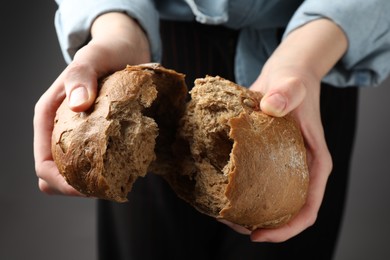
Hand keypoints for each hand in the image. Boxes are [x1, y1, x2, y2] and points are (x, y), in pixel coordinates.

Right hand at [33, 12, 149, 195]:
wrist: (125, 50)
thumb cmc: (106, 52)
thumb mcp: (92, 58)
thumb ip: (81, 77)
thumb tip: (78, 104)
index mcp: (49, 117)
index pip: (44, 165)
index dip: (62, 184)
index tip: (91, 189)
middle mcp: (60, 129)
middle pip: (58, 176)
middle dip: (78, 188)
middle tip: (110, 188)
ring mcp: (79, 134)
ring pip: (77, 173)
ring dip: (95, 181)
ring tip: (121, 179)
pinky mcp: (97, 136)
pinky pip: (97, 163)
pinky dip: (109, 170)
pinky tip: (129, 166)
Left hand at [221, 19, 346, 240]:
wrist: (285, 74)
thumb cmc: (295, 81)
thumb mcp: (293, 84)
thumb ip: (287, 94)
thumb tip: (272, 107)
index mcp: (315, 162)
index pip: (308, 206)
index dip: (287, 228)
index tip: (259, 236)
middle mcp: (300, 169)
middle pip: (285, 210)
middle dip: (260, 225)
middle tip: (230, 224)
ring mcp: (283, 166)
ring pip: (268, 200)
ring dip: (246, 211)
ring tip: (220, 213)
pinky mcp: (266, 158)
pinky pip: (254, 181)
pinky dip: (237, 190)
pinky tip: (217, 189)